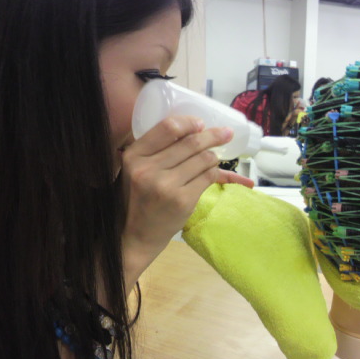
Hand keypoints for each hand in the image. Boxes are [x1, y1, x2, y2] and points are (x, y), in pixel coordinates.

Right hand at [119, 116, 251, 288]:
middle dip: (213, 136)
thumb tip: (192, 130)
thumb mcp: (135, 170)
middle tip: (226, 133)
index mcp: (134, 155)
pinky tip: (214, 174)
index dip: (189, 123)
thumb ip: (155, 151)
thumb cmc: (136, 199)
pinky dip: (215, 173)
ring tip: (215, 158)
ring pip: (204, 159)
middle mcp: (148, 168)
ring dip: (214, 157)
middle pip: (191, 142)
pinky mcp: (182, 200)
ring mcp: (166, 185)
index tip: (201, 124)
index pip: (168, 128)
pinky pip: (208, 177)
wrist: (133, 236)